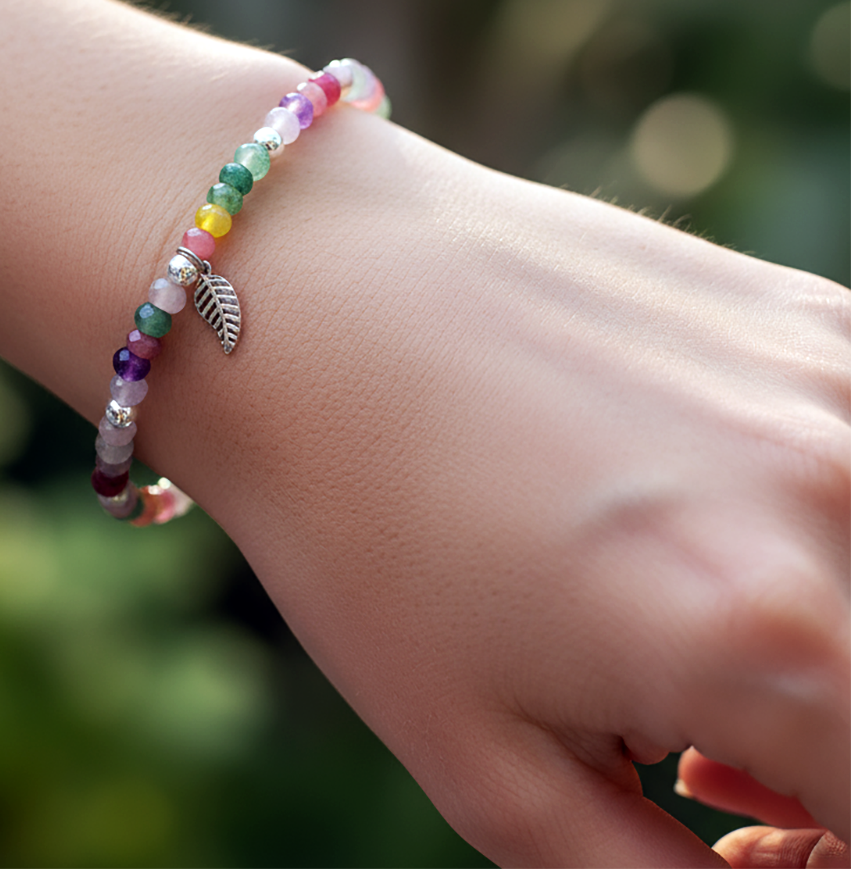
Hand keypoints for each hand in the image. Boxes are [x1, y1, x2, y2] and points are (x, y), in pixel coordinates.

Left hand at [153, 128, 850, 868]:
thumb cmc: (361, 523)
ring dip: (833, 646)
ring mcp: (836, 382)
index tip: (746, 839)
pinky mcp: (802, 317)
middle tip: (710, 762)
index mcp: (771, 640)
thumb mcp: (485, 764)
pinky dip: (815, 533)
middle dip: (835, 768)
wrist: (311, 297)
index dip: (830, 855)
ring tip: (688, 637)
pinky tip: (692, 526)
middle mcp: (842, 495)